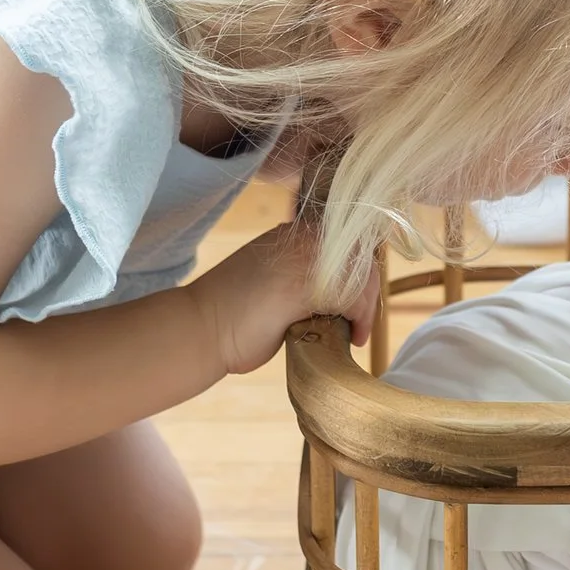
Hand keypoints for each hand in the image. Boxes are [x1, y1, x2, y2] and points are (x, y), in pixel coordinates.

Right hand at [191, 222, 381, 374]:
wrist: (201, 328)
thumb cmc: (235, 313)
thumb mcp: (276, 277)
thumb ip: (305, 272)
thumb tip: (343, 285)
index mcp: (296, 231)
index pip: (351, 241)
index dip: (362, 272)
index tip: (358, 301)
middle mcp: (304, 235)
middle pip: (363, 255)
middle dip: (368, 291)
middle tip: (360, 322)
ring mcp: (306, 256)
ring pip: (363, 276)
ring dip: (365, 308)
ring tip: (356, 332)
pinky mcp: (307, 284)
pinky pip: (354, 298)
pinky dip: (360, 321)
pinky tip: (352, 338)